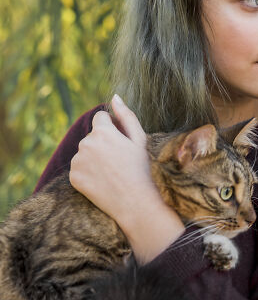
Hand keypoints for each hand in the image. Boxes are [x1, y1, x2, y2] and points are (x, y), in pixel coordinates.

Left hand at [69, 94, 184, 262]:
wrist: (136, 202)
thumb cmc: (143, 169)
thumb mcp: (140, 139)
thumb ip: (126, 116)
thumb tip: (114, 97)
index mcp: (103, 131)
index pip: (100, 117)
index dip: (112, 128)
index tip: (122, 142)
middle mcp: (86, 144)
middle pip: (92, 136)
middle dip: (103, 143)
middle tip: (120, 161)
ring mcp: (78, 161)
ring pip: (85, 152)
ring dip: (95, 157)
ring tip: (113, 172)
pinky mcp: (73, 177)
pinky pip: (79, 168)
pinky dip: (88, 172)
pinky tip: (103, 180)